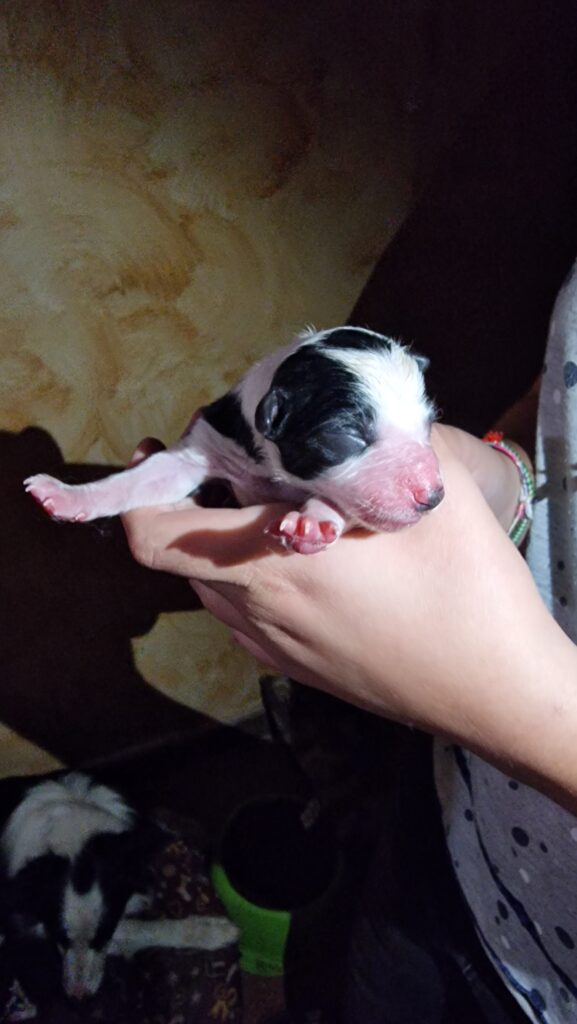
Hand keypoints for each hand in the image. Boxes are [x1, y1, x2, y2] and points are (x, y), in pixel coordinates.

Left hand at [121, 428, 576, 807]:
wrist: (498, 692)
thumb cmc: (467, 589)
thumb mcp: (428, 490)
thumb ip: (375, 441)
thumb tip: (346, 417)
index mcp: (273, 563)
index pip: (156, 536)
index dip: (140, 492)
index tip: (162, 455)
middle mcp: (258, 611)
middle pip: (181, 556)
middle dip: (193, 505)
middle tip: (237, 467)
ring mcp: (276, 649)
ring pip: (216, 587)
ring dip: (224, 544)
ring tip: (277, 511)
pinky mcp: (299, 671)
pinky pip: (249, 615)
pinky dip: (253, 579)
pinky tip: (310, 563)